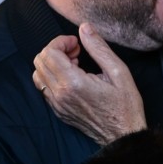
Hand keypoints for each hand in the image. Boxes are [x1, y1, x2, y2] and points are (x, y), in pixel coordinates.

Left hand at [33, 23, 146, 144]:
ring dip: (52, 63)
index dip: (61, 41)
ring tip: (73, 64)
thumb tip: (84, 28)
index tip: (77, 43)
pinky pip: (44, 88)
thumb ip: (99, 48)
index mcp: (73, 83)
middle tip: (76, 51)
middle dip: (55, 50)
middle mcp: (60, 94)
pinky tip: (72, 77)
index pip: (50, 52)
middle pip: (40, 61)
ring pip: (38, 74)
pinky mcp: (58, 111)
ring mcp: (56, 104)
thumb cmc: (125, 105)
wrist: (122, 135)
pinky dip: (53, 76)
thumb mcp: (118, 72)